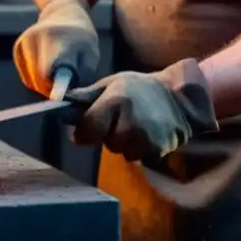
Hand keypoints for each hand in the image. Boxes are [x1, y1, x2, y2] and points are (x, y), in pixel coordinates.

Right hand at [13, 0, 99, 95]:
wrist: (63, 13)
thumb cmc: (81, 39)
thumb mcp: (91, 55)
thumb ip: (82, 77)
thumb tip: (68, 98)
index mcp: (58, 39)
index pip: (49, 70)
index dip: (54, 88)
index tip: (58, 98)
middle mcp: (36, 38)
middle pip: (40, 80)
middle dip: (53, 88)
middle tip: (67, 82)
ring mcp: (24, 42)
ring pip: (32, 81)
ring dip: (45, 84)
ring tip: (59, 70)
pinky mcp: (17, 48)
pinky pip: (26, 77)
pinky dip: (37, 78)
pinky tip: (47, 66)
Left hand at [65, 59, 217, 160]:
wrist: (180, 96)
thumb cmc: (140, 88)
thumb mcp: (112, 83)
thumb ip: (87, 96)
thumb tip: (60, 102)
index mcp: (115, 101)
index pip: (87, 129)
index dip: (85, 131)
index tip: (89, 128)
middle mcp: (130, 120)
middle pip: (107, 142)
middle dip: (110, 134)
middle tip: (123, 119)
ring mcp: (145, 136)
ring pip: (123, 152)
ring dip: (127, 143)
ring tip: (138, 125)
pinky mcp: (158, 149)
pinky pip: (140, 157)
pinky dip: (142, 148)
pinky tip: (149, 133)